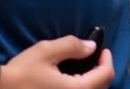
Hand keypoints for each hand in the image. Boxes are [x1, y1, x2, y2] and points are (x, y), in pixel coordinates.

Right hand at [0, 37, 114, 87]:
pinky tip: (70, 81)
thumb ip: (73, 46)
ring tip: (84, 69)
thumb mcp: (47, 51)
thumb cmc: (22, 71)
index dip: (107, 60)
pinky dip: (80, 88)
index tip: (103, 49)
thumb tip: (91, 46)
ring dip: (91, 83)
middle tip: (95, 58)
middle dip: (101, 72)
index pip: (104, 76)